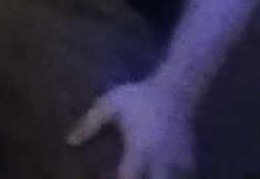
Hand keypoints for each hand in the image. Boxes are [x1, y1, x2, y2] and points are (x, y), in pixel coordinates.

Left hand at [68, 79, 195, 178]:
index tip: (103, 177)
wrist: (175, 89)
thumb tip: (71, 141)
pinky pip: (181, 175)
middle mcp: (162, 161)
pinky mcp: (189, 160)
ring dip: (153, 178)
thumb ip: (89, 124)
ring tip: (137, 170)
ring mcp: (179, 162)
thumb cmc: (139, 97)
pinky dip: (168, 175)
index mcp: (141, 149)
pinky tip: (155, 169)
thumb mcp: (109, 105)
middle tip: (125, 174)